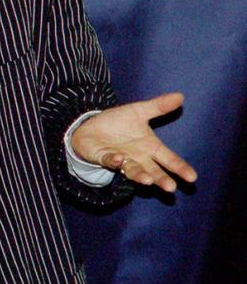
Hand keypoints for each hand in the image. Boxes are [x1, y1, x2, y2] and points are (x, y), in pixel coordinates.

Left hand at [71, 92, 196, 191]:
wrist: (91, 126)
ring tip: (148, 180)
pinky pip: (110, 161)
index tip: (193, 177)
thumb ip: (158, 106)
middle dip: (162, 179)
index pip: (169, 159)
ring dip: (141, 176)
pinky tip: (119, 159)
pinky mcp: (105, 158)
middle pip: (154, 171)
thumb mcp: (138, 111)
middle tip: (171, 188)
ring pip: (134, 171)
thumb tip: (180, 96)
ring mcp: (122, 160)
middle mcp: (139, 158)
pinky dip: (115, 161)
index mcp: (150, 147)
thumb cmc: (117, 122)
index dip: (180, 167)